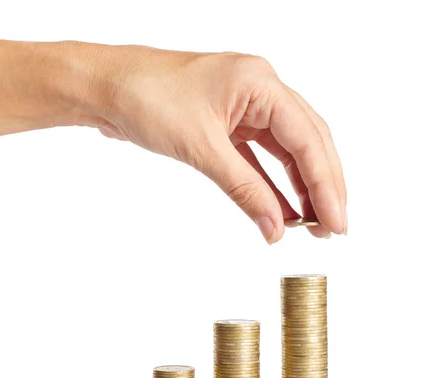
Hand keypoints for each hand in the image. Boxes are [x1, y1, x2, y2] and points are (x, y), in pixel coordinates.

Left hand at [94, 47, 346, 242]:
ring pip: (284, 152)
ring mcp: (243, 109)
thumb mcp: (201, 148)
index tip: (336, 220)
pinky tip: (282, 209)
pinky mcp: (225, 126)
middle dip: (322, 187)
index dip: (326, 183)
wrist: (107, 90)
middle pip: (305, 143)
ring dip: (299, 188)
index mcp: (260, 83)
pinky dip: (270, 185)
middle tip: (332, 228)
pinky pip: (258, 159)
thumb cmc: (147, 99)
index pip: (307, 138)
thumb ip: (243, 188)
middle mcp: (258, 92)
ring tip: (313, 224)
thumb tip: (274, 226)